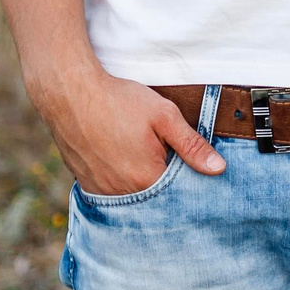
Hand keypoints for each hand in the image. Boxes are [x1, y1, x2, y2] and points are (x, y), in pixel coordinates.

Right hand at [35, 66, 225, 195]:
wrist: (70, 93)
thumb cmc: (119, 101)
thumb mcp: (164, 116)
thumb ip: (192, 144)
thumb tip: (219, 169)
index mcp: (147, 179)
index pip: (179, 192)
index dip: (187, 176)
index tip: (184, 158)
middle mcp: (123, 193)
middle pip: (155, 196)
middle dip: (164, 179)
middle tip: (158, 150)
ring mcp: (102, 190)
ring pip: (133, 195)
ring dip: (142, 181)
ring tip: (138, 152)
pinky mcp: (86, 183)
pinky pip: (111, 192)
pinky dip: (121, 180)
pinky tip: (121, 158)